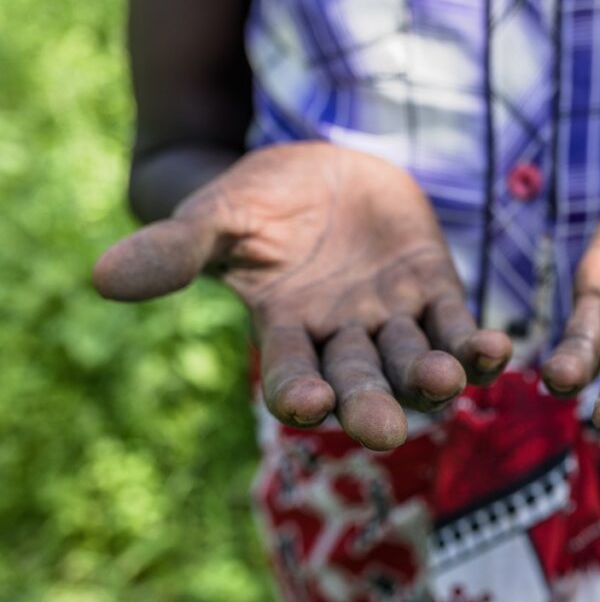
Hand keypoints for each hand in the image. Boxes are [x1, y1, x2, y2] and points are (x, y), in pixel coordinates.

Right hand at [94, 142, 511, 448]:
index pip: (290, 373)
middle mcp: (343, 338)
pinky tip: (496, 351)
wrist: (323, 171)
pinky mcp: (433, 291)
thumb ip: (177, 249)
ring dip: (432, 376)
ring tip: (446, 381)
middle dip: (370, 405)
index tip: (303, 406)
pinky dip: (475, 343)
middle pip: (359, 382)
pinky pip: (457, 325)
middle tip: (384, 430)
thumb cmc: (261, 198)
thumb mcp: (218, 217)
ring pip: (414, 360)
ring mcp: (392, 318)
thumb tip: (101, 277)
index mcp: (287, 331)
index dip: (296, 390)